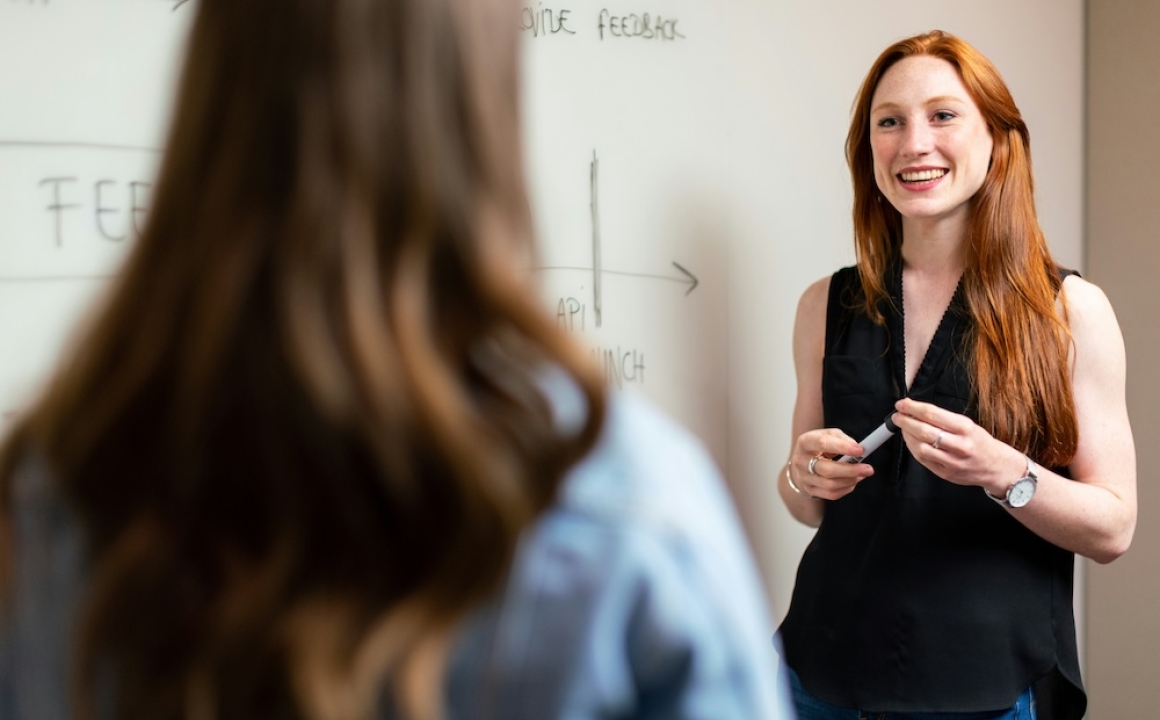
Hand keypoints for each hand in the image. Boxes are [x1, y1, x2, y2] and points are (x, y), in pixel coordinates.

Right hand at [788, 428, 873, 500]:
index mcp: (805, 442)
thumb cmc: (818, 446)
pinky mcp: (809, 490)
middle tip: (868, 469)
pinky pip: (831, 494)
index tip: (860, 450)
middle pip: (826, 469)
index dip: (842, 447)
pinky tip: (852, 481)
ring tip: (862, 474)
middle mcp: (800, 461)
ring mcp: (804, 477)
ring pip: (830, 485)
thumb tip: (857, 448)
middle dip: (850, 470)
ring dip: (850, 480)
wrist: (802, 462)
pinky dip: (846, 488)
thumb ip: (842, 439)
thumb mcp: (828, 435)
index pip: (822, 444)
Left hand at [892, 398, 1024, 491]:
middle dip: (905, 421)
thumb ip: (943, 419)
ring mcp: (952, 462)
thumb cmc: (980, 442)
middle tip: (897, 416)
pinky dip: (913, 449)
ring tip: (903, 428)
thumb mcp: (968, 424)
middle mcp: (959, 445)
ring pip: (921, 447)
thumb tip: (916, 410)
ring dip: (907, 436)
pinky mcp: (945, 474)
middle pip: (924, 431)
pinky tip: (911, 441)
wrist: (997, 467)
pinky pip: (923, 460)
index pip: (932, 414)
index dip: (912, 408)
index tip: (902, 404)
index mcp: (965, 428)